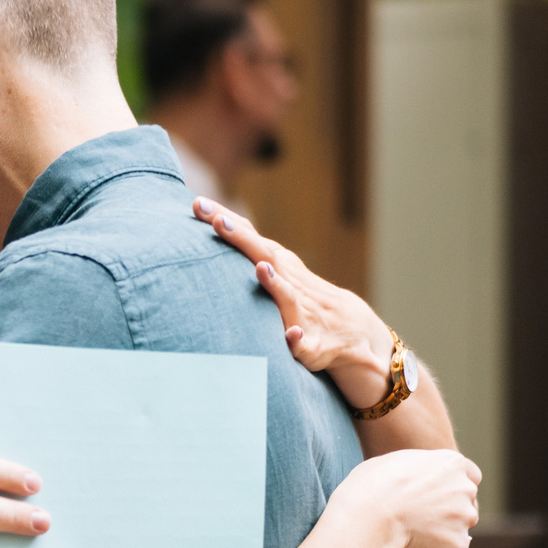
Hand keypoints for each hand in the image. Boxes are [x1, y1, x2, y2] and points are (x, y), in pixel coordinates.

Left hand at [195, 199, 394, 408]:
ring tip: (261, 269)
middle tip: (218, 221)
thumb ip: (246, 253)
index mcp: (277, 266)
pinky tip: (292, 335)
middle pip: (264, 255)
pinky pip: (305, 342)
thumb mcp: (275, 272)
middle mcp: (290, 282)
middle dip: (241, 238)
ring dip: (275, 283)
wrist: (350, 330)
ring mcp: (303, 311)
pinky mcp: (312, 343)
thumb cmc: (300, 298)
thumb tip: (208, 224)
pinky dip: (298, 338)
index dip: (225, 220)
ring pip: (288, 295)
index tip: (197, 204)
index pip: (249, 238)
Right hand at [334, 447, 480, 547]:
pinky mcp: (458, 544)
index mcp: (452, 463)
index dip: (454, 486)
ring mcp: (465, 518)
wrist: (369, 517)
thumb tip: (414, 480)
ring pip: (457, 528)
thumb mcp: (395, 462)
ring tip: (410, 536)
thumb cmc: (372, 486)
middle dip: (448, 511)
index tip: (441, 495)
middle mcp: (465, 488)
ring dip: (440, 533)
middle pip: (465, 503)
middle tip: (420, 519)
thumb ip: (417, 470)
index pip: (470, 474)